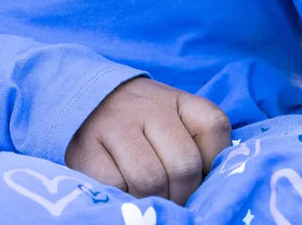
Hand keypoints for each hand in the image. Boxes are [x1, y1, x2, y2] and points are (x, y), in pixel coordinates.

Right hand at [65, 77, 230, 204]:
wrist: (90, 101)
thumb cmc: (143, 122)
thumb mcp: (176, 120)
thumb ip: (197, 145)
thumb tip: (208, 190)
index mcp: (180, 101)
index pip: (214, 127)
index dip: (212, 162)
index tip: (199, 175)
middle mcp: (150, 107)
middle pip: (184, 165)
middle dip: (182, 193)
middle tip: (172, 198)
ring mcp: (117, 125)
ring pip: (150, 180)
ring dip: (153, 200)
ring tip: (149, 197)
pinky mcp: (87, 149)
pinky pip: (115, 186)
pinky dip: (123, 196)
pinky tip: (123, 189)